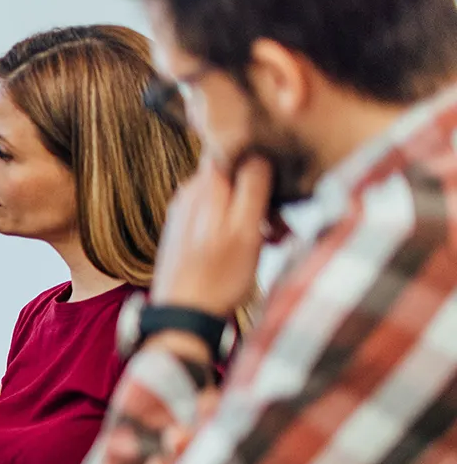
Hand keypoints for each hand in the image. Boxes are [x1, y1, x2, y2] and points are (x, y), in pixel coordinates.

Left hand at [149, 154, 270, 318]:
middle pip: (233, 175)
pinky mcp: (185, 233)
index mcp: (203, 186)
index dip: (257, 156)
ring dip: (253, 213)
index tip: (276, 179)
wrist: (183, 316)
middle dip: (260, 192)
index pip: (230, 147)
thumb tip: (257, 155)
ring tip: (272, 240)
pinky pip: (218, 218)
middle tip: (280, 222)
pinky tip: (252, 249)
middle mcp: (189, 193)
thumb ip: (250, 187)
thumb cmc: (218, 276)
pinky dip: (238, 227)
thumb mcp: (245, 229)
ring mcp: (184, 213)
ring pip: (229, 198)